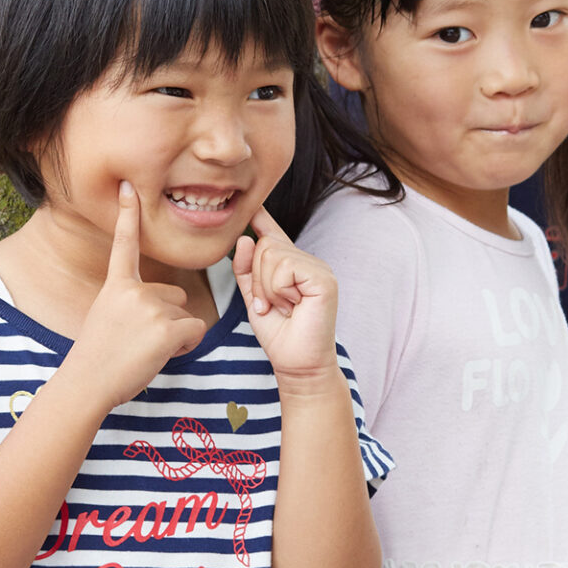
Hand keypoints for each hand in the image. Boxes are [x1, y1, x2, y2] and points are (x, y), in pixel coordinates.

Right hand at [67, 183, 207, 408]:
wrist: (87, 383)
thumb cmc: (98, 358)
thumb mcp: (106, 317)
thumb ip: (131, 303)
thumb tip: (167, 308)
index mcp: (116, 285)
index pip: (125, 243)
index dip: (128, 213)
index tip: (129, 185)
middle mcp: (134, 290)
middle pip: (175, 296)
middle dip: (169, 319)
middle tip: (140, 341)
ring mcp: (150, 308)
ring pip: (186, 316)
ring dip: (177, 335)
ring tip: (146, 351)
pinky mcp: (167, 328)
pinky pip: (196, 331)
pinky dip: (187, 346)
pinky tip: (163, 355)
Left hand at [233, 208, 339, 384]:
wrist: (297, 363)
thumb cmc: (279, 334)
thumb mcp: (253, 298)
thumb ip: (245, 270)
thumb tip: (244, 238)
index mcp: (292, 266)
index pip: (273, 236)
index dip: (262, 219)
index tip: (254, 204)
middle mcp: (307, 262)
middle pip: (264, 246)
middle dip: (258, 279)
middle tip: (271, 305)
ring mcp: (318, 268)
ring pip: (272, 255)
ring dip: (267, 288)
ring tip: (282, 307)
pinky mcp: (323, 278)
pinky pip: (285, 267)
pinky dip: (278, 289)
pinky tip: (292, 305)